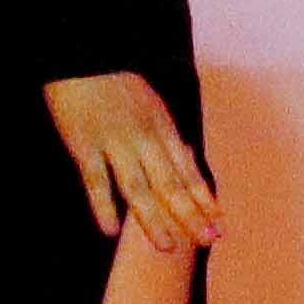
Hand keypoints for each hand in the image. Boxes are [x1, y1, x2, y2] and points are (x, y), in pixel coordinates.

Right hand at [43, 71, 222, 252]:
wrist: (83, 57)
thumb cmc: (117, 85)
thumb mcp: (152, 107)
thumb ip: (167, 137)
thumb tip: (188, 159)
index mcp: (163, 129)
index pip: (189, 171)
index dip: (204, 199)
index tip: (220, 223)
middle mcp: (145, 138)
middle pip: (170, 184)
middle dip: (190, 214)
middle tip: (207, 241)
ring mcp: (114, 143)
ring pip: (138, 187)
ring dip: (153, 219)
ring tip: (166, 246)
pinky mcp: (83, 144)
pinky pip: (95, 180)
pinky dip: (103, 205)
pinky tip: (110, 230)